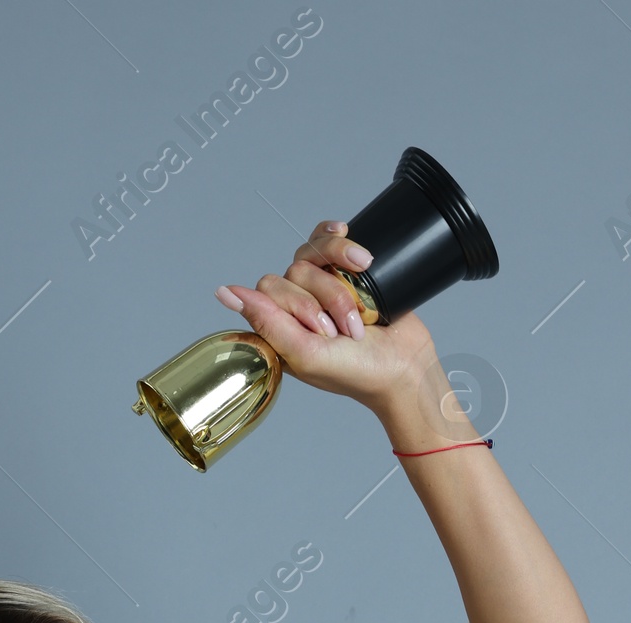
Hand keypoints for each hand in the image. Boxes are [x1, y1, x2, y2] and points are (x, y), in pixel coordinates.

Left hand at [215, 219, 439, 417]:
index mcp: (279, 329)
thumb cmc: (357, 373)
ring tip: (362, 311)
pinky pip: (328, 241)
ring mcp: (320, 287)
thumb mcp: (306, 354)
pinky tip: (357, 254)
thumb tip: (225, 293)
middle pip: (294, 271)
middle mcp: (295, 306)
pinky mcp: (345, 272)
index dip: (298, 306)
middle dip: (326, 298)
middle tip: (346, 331)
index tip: (323, 334)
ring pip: (314, 255)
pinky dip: (341, 244)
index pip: (269, 290)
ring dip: (342, 283)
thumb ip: (266, 322)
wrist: (406, 367)